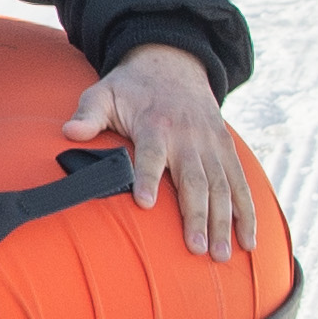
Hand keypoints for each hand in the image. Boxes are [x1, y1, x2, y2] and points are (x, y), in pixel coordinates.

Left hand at [71, 42, 260, 263]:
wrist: (172, 64)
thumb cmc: (131, 88)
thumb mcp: (104, 93)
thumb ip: (88, 114)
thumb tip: (69, 132)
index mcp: (155, 126)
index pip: (151, 155)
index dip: (148, 177)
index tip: (145, 203)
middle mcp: (188, 137)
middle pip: (194, 179)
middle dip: (197, 215)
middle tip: (197, 248)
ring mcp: (210, 144)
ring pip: (221, 186)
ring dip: (224, 221)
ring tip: (221, 254)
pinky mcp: (226, 150)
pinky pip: (240, 183)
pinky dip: (246, 212)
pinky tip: (248, 241)